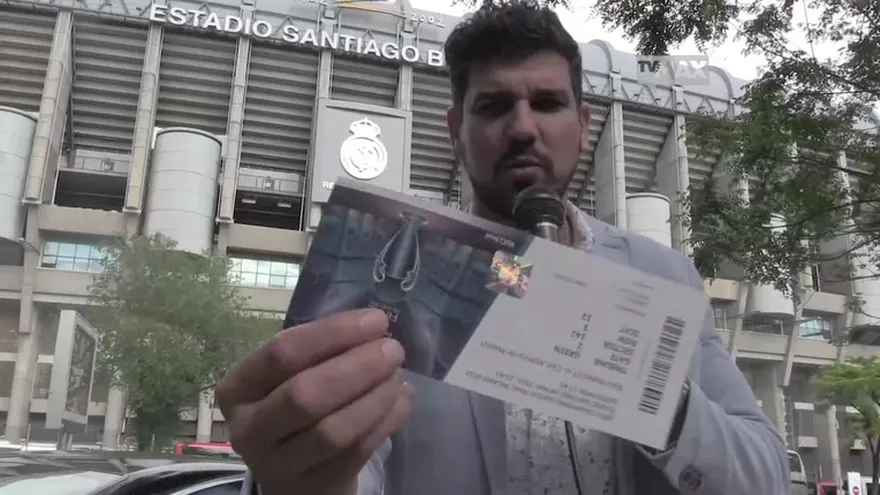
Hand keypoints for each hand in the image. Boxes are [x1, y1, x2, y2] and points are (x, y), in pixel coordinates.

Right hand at [216, 308, 412, 494]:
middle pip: (304, 394)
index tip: (375, 320)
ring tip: (397, 377)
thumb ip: (322, 349)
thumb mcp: (291, 374)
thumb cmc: (294, 404)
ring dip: (375, 398)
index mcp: (238, 388)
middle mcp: (249, 429)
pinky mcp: (313, 485)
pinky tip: (401, 400)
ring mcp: (278, 464)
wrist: (295, 471)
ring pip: (332, 430)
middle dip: (357, 367)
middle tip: (392, 350)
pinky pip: (355, 452)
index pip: (282, 353)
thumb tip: (372, 326)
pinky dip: (385, 422)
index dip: (333, 333)